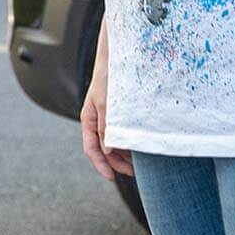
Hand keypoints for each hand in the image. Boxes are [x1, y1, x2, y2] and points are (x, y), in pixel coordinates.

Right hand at [80, 20, 132, 180]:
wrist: (121, 55)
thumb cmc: (112, 76)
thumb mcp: (108, 104)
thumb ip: (106, 127)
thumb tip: (108, 150)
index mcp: (90, 118)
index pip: (91, 148)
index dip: (101, 165)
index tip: (112, 178)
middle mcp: (99, 120)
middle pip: (106, 150)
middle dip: (118, 164)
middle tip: (135, 174)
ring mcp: (111, 117)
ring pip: (117, 144)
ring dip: (127, 156)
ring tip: (142, 165)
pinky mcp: (123, 113)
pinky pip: (125, 134)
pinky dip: (132, 143)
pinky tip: (144, 148)